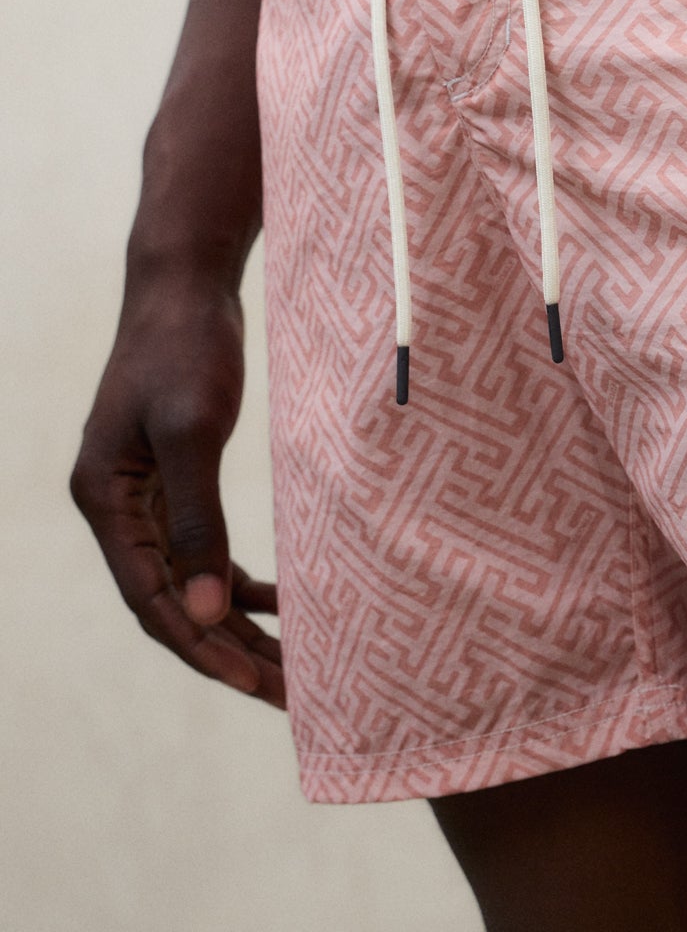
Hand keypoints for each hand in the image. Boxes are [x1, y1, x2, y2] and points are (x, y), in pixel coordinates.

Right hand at [70, 263, 284, 707]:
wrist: (186, 281)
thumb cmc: (186, 345)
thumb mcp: (192, 432)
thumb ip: (196, 522)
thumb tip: (208, 610)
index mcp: (105, 501)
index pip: (150, 601)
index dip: (202, 647)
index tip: (256, 685)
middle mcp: (116, 505)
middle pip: (170, 601)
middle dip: (227, 650)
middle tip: (289, 695)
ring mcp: (141, 491)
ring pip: (189, 579)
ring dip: (236, 622)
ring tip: (292, 666)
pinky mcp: (172, 474)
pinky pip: (200, 546)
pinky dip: (239, 576)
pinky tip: (280, 599)